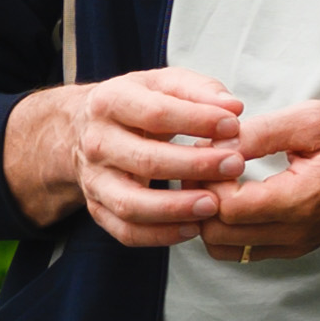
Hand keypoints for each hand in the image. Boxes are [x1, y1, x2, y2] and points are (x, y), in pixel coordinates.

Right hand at [22, 66, 253, 248]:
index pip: (156, 112)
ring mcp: (93, 180)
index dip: (197, 120)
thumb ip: (200, 90)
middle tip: (235, 165)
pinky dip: (160, 236)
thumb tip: (234, 107)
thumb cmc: (137, 105)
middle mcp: (96, 143)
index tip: (233, 126)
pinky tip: (193, 227)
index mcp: (109, 102)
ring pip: (131, 204)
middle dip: (195, 165)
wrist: (85, 129)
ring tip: (214, 205)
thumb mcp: (163, 84)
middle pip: (146, 160)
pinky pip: (126, 231)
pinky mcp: (97, 209)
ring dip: (176, 209)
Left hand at [195, 99, 319, 266]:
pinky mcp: (293, 247)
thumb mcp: (310, 120)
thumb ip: (259, 134)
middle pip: (217, 235)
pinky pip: (242, 251)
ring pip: (224, 249)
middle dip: (199, 201)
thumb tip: (215, 144)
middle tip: (200, 166)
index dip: (205, 182)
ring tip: (213, 181)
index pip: (225, 209)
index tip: (205, 152)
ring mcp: (294, 245)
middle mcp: (294, 233)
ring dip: (208, 219)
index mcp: (298, 201)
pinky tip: (229, 196)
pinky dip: (225, 230)